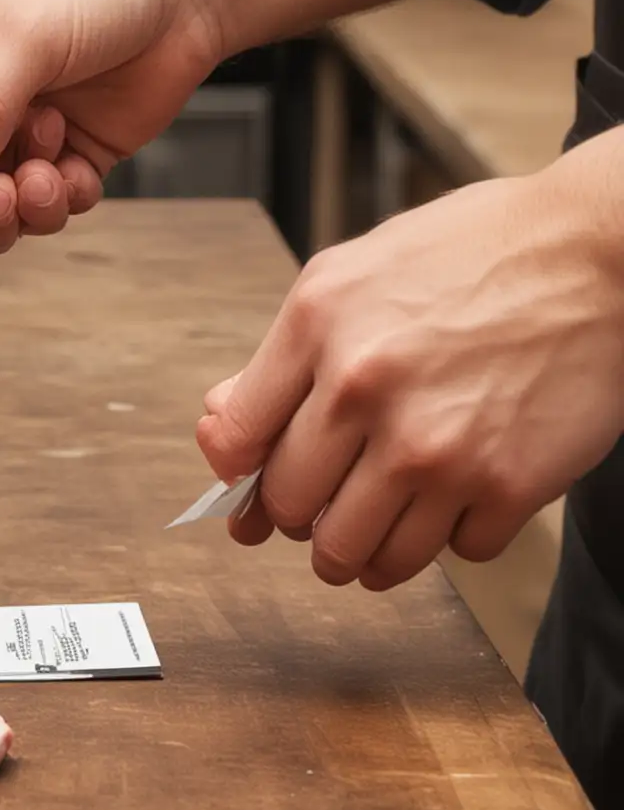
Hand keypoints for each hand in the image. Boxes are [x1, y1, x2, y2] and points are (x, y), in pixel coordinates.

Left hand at [195, 133, 623, 590]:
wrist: (596, 253)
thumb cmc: (469, 257)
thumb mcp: (348, 277)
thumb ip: (280, 359)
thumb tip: (222, 436)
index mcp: (316, 329)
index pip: (237, 445)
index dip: (238, 478)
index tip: (251, 490)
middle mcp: (367, 390)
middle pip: (293, 510)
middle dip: (299, 520)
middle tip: (320, 512)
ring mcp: (438, 446)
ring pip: (360, 556)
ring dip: (360, 555)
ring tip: (370, 533)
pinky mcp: (508, 486)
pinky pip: (452, 555)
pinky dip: (449, 540)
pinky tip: (456, 499)